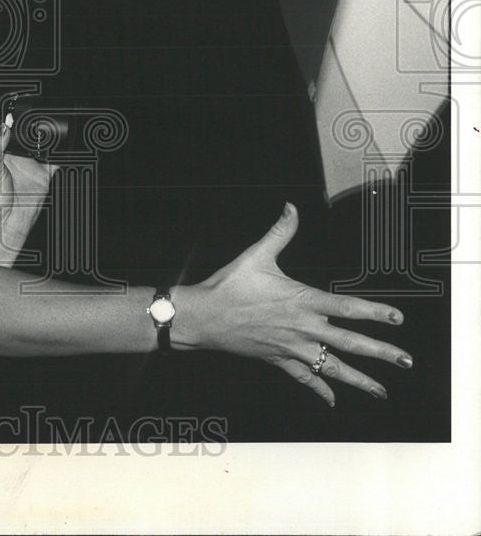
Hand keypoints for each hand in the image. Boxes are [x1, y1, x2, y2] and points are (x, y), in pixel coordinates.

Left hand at [0, 123, 58, 262]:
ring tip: (50, 132)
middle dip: (32, 129)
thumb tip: (2, 127)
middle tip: (37, 121)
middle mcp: (14, 159)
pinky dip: (60, 155)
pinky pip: (55, 162)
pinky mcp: (43, 176)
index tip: (16, 113)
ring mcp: (29, 167)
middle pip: (26, 137)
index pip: (5, 133)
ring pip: (41, 147)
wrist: (6, 226)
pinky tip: (62, 150)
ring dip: (47, 140)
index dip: (10, 123)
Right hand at [176, 203, 411, 406]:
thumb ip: (279, 233)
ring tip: (381, 391)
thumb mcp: (256, 255)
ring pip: (332, 367)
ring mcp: (291, 347)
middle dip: (380, 352)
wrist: (203, 317)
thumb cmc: (228, 286)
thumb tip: (291, 208)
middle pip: (349, 342)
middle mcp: (302, 327)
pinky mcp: (278, 359)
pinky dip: (320, 390)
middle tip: (406, 360)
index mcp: (301, 300)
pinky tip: (334, 400)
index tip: (398, 318)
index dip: (375, 312)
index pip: (347, 307)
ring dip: (359, 379)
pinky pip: (304, 379)